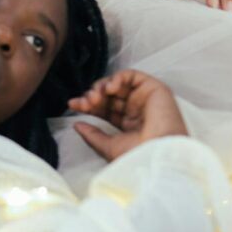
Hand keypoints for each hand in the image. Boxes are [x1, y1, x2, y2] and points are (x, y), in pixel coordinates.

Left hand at [68, 69, 187, 160]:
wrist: (159, 155)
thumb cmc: (138, 156)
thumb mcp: (108, 147)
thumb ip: (92, 135)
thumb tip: (76, 124)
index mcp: (128, 125)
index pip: (104, 109)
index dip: (87, 104)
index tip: (72, 104)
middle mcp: (137, 110)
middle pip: (108, 95)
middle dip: (92, 95)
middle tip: (86, 102)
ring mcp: (145, 99)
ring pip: (118, 83)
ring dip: (101, 86)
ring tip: (96, 96)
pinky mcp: (154, 89)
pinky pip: (132, 75)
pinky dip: (117, 77)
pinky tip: (110, 88)